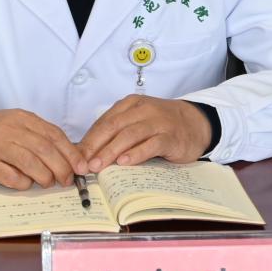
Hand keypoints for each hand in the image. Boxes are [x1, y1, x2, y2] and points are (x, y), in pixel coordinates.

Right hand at [0, 109, 86, 188]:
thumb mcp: (15, 125)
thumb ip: (38, 136)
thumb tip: (68, 157)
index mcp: (21, 118)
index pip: (53, 134)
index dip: (70, 153)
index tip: (81, 167)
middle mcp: (10, 130)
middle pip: (45, 149)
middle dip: (61, 168)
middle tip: (67, 180)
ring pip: (31, 163)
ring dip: (45, 177)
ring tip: (48, 182)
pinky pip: (13, 178)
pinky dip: (24, 183)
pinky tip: (25, 183)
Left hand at [78, 95, 212, 171]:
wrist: (195, 123)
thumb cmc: (161, 125)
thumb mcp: (137, 122)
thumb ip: (117, 132)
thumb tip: (89, 153)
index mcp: (130, 104)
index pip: (104, 122)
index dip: (88, 140)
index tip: (76, 157)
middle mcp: (143, 110)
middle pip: (113, 127)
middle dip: (95, 146)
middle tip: (83, 164)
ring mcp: (158, 122)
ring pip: (129, 135)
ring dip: (111, 151)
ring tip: (98, 166)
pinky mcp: (171, 136)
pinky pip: (151, 144)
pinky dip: (136, 153)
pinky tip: (125, 162)